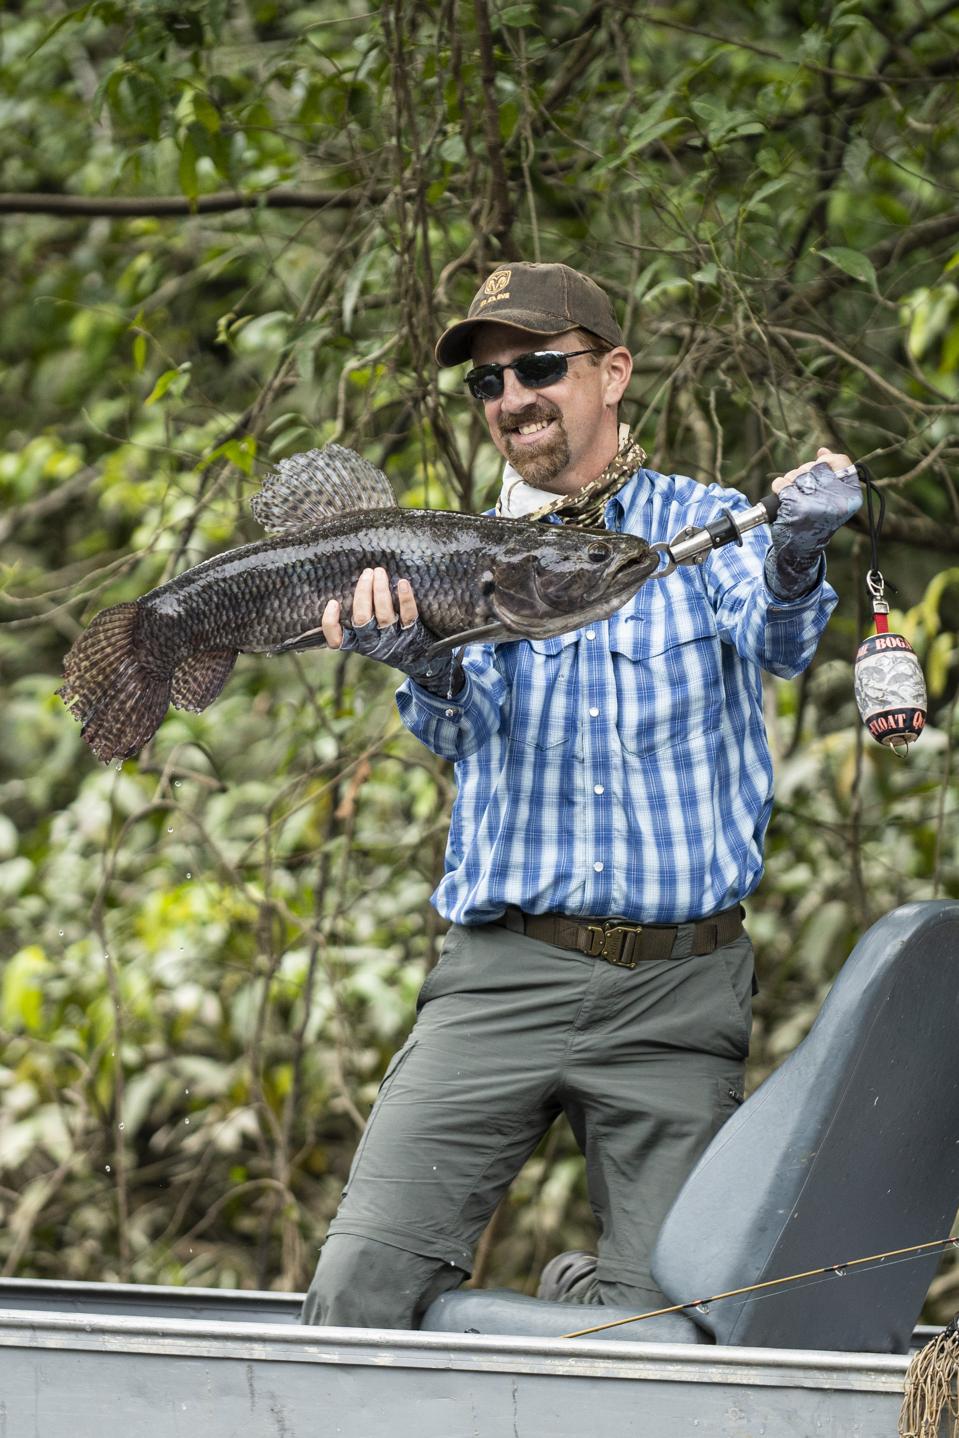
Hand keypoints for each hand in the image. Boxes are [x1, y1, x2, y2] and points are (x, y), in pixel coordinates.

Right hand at [322, 567, 462, 697]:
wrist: (419, 661)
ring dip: (380, 590)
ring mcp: (393, 639)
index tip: (333, 603)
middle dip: (362, 592)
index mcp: (358, 644)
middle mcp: (373, 643)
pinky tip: (402, 582)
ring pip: (383, 614)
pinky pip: (408, 615)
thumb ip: (358, 620)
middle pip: (362, 618)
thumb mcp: (369, 638)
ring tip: (379, 572)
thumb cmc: (388, 641)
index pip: (336, 640)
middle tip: (366, 573)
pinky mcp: (412, 633)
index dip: (330, 623)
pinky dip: (405, 598)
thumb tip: (348, 589)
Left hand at [765, 447, 860, 600]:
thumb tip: (823, 450)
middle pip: (816, 466)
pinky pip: (781, 483)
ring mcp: (815, 503)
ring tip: (794, 496)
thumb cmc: (816, 521)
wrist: (800, 550)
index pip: (843, 462)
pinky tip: (782, 498)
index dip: (828, 460)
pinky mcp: (795, 507)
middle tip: (804, 488)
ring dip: (791, 480)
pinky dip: (778, 487)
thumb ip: (831, 474)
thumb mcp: (832, 500)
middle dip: (805, 472)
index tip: (820, 464)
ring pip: (798, 473)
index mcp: (851, 497)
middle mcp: (836, 500)